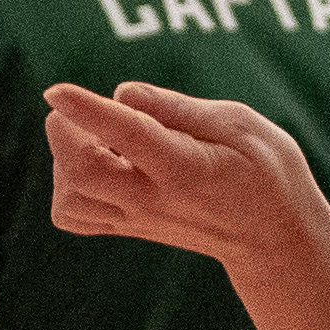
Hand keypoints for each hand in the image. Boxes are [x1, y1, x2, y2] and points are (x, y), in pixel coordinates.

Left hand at [44, 81, 329, 283]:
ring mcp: (138, 218)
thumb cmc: (265, 170)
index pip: (128, 135)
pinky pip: (74, 215)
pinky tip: (97, 163)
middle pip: (81, 174)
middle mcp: (154, 199)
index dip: (87, 110)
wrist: (274, 239)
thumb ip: (178, 108)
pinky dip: (67, 186)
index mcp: (185, 167)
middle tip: (79, 111)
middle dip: (64, 133)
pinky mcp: (128, 227)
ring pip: (69, 198)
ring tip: (94, 139)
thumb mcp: (240, 125)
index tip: (55, 90)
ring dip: (63, 160)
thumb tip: (121, 91)